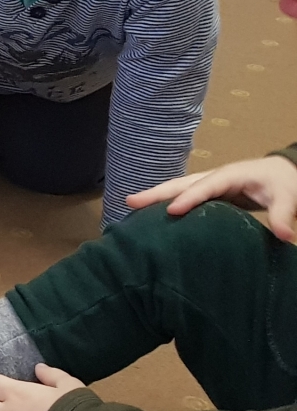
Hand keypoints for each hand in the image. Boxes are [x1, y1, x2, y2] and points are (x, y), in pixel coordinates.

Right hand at [127, 155, 296, 239]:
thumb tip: (286, 237)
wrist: (282, 173)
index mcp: (230, 175)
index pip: (205, 187)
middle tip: (130, 201)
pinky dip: (165, 202)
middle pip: (180, 183)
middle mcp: (214, 177)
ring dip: (155, 196)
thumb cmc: (283, 183)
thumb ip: (282, 214)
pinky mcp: (209, 194)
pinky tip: (152, 214)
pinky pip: (183, 196)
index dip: (188, 198)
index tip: (171, 211)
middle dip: (156, 192)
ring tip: (131, 206)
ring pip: (177, 188)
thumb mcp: (288, 196)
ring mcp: (209, 184)